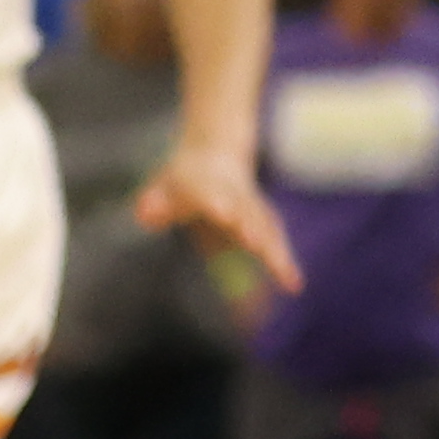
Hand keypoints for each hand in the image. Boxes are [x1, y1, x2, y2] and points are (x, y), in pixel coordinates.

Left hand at [140, 144, 294, 295]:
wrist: (216, 153)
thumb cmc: (184, 179)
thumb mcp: (162, 184)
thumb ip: (154, 200)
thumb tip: (145, 215)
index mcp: (209, 185)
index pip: (213, 193)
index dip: (219, 203)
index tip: (224, 213)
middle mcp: (237, 196)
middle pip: (249, 212)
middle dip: (253, 227)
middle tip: (255, 244)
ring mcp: (253, 207)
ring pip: (268, 228)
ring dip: (276, 251)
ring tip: (287, 279)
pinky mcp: (263, 221)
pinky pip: (274, 242)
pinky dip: (283, 262)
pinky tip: (292, 285)